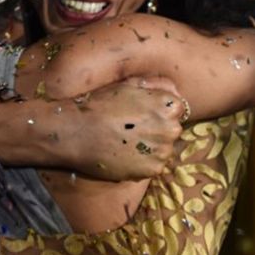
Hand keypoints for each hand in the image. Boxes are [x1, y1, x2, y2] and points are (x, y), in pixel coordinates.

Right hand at [70, 80, 184, 180]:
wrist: (77, 132)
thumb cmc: (101, 104)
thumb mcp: (128, 84)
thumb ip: (156, 84)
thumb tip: (173, 90)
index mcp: (168, 105)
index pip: (176, 110)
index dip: (157, 112)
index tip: (140, 115)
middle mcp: (171, 128)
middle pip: (171, 130)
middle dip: (156, 130)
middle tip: (130, 129)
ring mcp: (163, 151)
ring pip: (163, 149)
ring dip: (150, 148)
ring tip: (125, 143)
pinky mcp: (152, 169)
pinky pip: (153, 166)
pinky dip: (142, 163)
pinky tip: (124, 155)